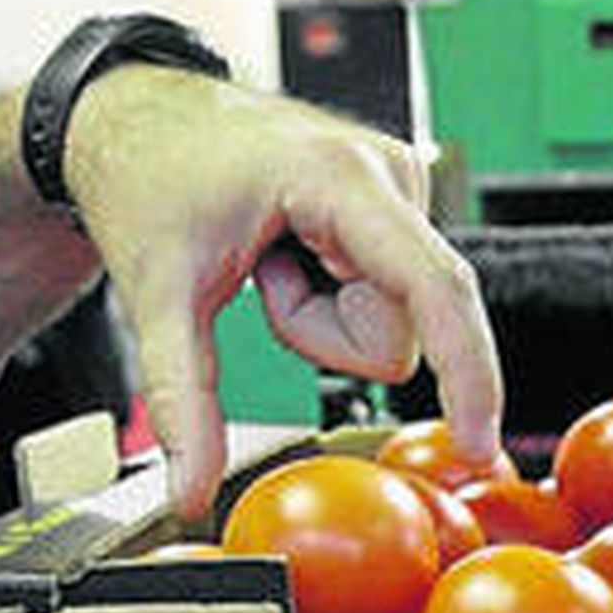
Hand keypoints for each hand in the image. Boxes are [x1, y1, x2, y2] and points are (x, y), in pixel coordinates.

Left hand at [62, 66, 502, 518]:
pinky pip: (385, 303)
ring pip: (391, 324)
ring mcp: (399, 191)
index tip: (475, 444)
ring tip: (269, 262)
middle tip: (260, 278)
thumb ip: (182, 400)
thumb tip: (192, 493)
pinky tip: (292, 254)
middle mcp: (391, 176)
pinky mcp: (395, 210)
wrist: (137, 119)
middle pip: (399, 329)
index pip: (435, 288)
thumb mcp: (159, 294)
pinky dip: (331, 301)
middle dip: (325, 336)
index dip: (466, 373)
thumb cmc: (149, 177)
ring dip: (322, 320)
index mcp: (341, 177)